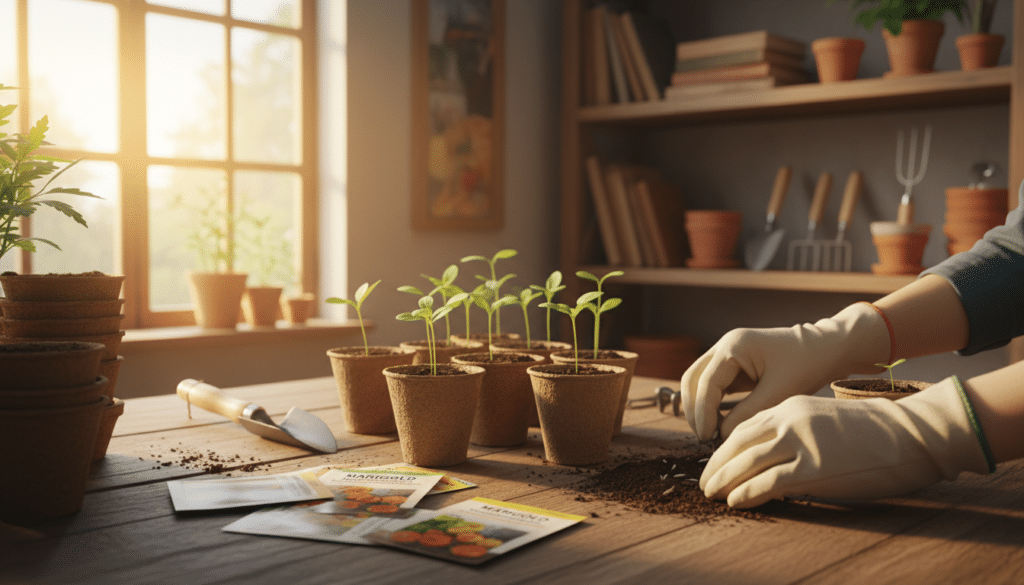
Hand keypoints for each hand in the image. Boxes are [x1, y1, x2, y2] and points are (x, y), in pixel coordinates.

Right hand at [680, 302, 889, 441]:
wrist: (826, 348)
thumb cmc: (806, 366)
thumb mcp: (778, 393)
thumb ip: (747, 414)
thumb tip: (720, 436)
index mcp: (733, 346)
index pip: (706, 383)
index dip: (703, 413)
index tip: (707, 438)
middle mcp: (724, 345)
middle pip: (691, 379)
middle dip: (694, 410)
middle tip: (703, 438)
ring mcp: (727, 353)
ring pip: (697, 382)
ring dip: (699, 407)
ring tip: (710, 434)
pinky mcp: (733, 364)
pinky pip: (712, 385)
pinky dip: (710, 404)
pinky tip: (719, 424)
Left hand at [700, 376, 993, 508]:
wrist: (913, 433)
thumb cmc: (876, 431)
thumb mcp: (827, 420)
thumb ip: (798, 432)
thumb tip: (776, 457)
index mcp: (793, 407)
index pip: (746, 426)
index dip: (726, 447)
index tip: (715, 462)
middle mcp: (791, 421)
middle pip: (738, 443)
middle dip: (717, 464)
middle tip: (703, 482)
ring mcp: (802, 444)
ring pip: (747, 462)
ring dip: (724, 480)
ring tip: (711, 494)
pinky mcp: (815, 469)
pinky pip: (769, 483)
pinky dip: (747, 493)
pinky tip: (736, 502)